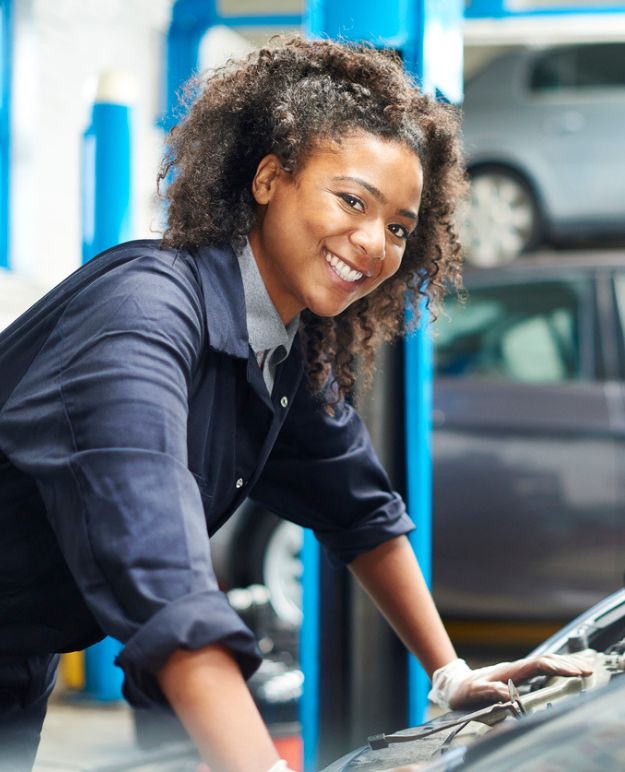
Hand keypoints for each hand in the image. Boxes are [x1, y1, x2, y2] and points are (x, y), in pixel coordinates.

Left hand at [429, 653, 593, 709]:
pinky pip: (540, 669)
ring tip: (584, 667)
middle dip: (567, 664)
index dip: (557, 667)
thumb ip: (489, 692)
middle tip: (588, 669)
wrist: (454, 684)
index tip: (574, 672)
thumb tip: (508, 694)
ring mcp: (516, 671)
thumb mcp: (473, 693)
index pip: (537, 666)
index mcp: (508, 671)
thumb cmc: (464, 691)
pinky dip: (555, 668)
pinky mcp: (516, 676)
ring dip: (564, 664)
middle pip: (545, 661)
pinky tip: (564, 670)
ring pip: (544, 663)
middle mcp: (514, 668)